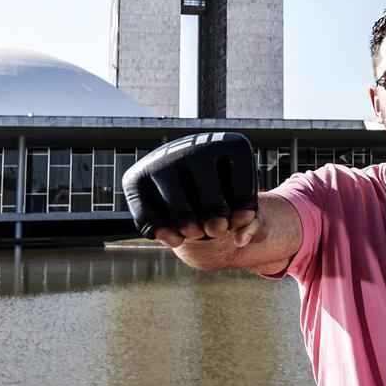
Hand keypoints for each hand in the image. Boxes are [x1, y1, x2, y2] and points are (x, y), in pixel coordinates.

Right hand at [121, 132, 258, 246]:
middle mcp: (195, 146)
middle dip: (216, 227)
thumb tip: (240, 240)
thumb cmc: (222, 189)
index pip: (243, 191)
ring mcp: (162, 160)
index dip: (243, 215)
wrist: (186, 171)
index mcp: (229, 145)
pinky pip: (147, 217)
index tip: (240, 217)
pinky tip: (175, 239)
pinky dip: (163, 234)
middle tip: (216, 230)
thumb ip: (251, 223)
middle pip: (210, 203)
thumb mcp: (243, 201)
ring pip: (179, 211)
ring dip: (191, 232)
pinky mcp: (135, 177)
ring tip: (197, 233)